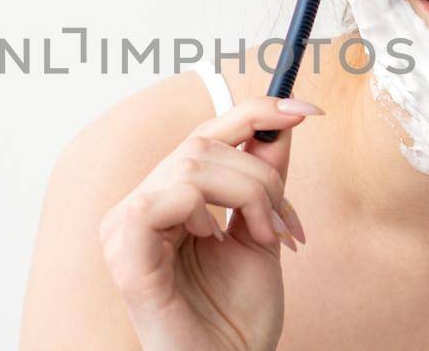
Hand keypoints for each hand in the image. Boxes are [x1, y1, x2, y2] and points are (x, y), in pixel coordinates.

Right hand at [99, 96, 317, 350]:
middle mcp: (139, 207)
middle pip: (202, 146)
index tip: (306, 110)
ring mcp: (124, 228)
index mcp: (167, 201)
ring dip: (246, 195)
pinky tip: (214, 242)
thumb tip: (282, 122)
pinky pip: (163, 198)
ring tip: (264, 238)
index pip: (203, 136)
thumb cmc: (236, 318)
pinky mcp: (122, 252)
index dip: (253, 113)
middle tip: (286, 222)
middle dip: (260, 176)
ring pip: (190, 166)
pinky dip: (202, 213)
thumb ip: (264, 180)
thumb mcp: (262, 234)